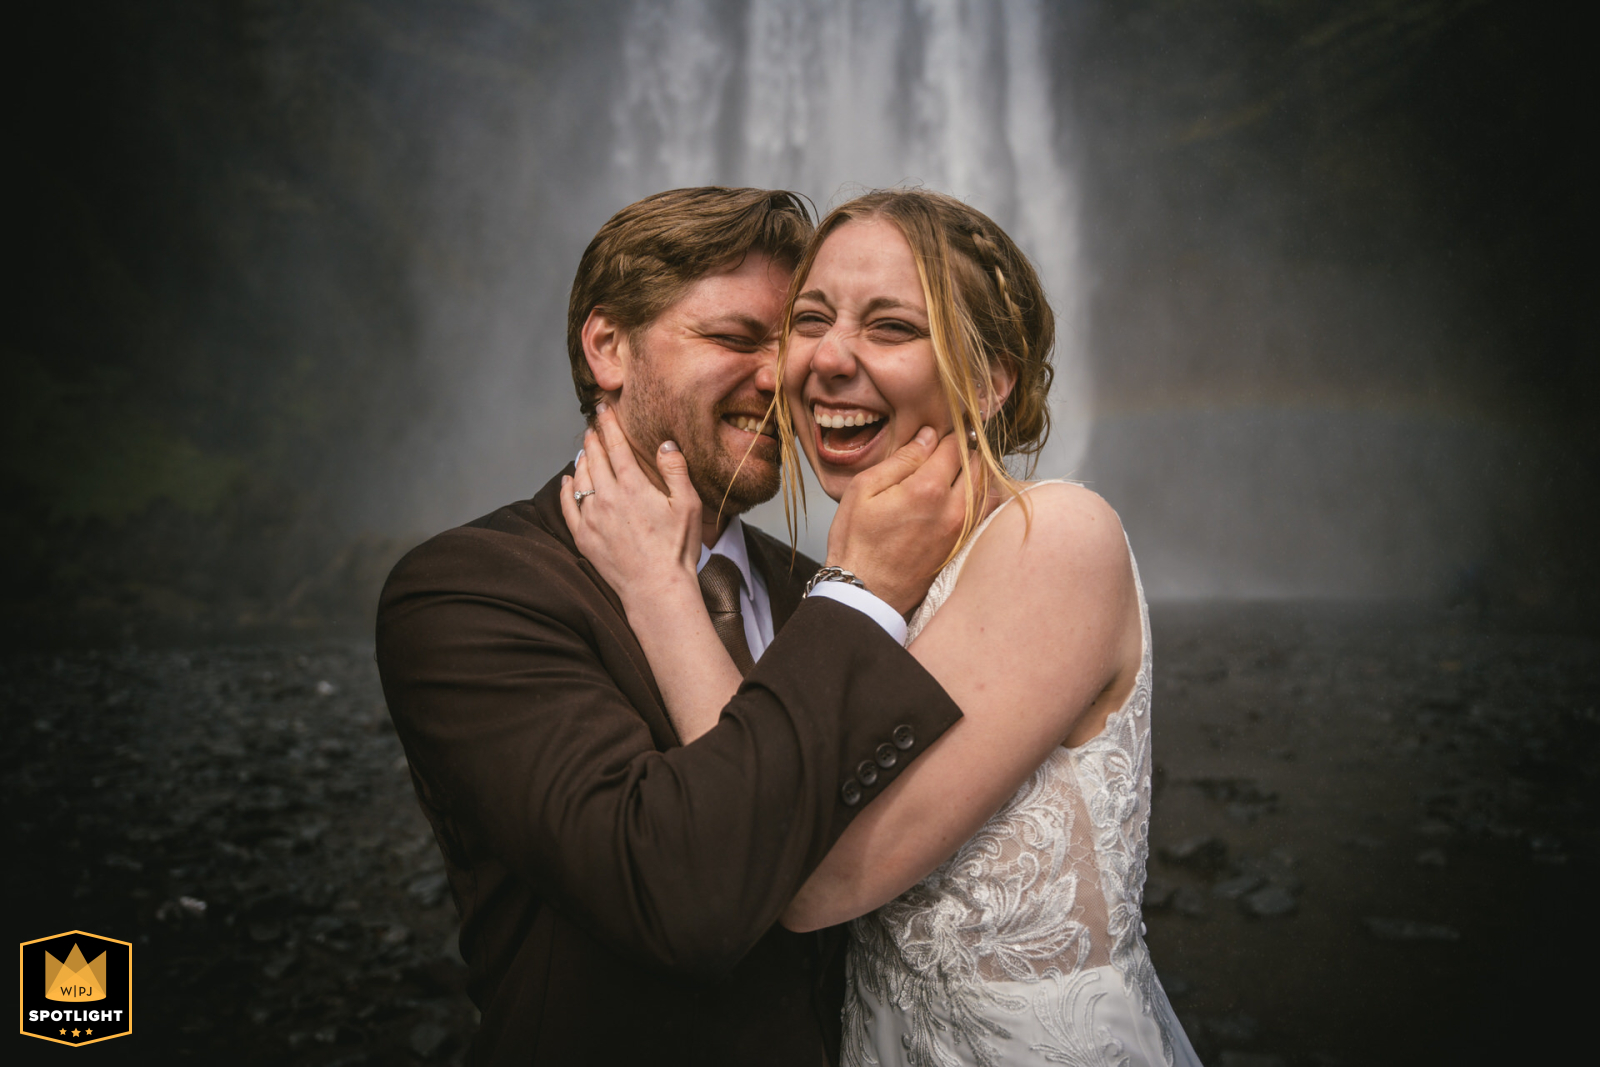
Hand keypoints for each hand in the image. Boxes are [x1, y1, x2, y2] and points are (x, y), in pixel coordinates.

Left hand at [560, 405, 701, 605]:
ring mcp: (592, 518)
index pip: (615, 445)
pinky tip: (568, 481)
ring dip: (582, 460)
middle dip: (593, 438)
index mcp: (633, 486)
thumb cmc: (677, 548)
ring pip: (580, 479)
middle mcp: (607, 498)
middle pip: (594, 458)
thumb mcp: (687, 505)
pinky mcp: (584, 537)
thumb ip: (675, 470)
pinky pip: (568, 506)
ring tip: (584, 450)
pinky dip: (567, 489)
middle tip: (592, 426)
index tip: (603, 409)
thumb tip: (665, 443)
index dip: (608, 424)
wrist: (656, 589)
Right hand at [825, 427, 969, 615]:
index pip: (953, 446)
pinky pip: (986, 512)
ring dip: (975, 475)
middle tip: (942, 455)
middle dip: (963, 453)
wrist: (866, 594)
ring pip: (988, 487)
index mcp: (927, 489)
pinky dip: (980, 498)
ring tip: (953, 475)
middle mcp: (953, 508)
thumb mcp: (864, 490)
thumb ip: (900, 460)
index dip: (944, 437)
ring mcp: (962, 529)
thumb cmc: (857, 543)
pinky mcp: (964, 545)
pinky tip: (961, 498)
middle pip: (977, 464)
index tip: (932, 439)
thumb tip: (928, 437)